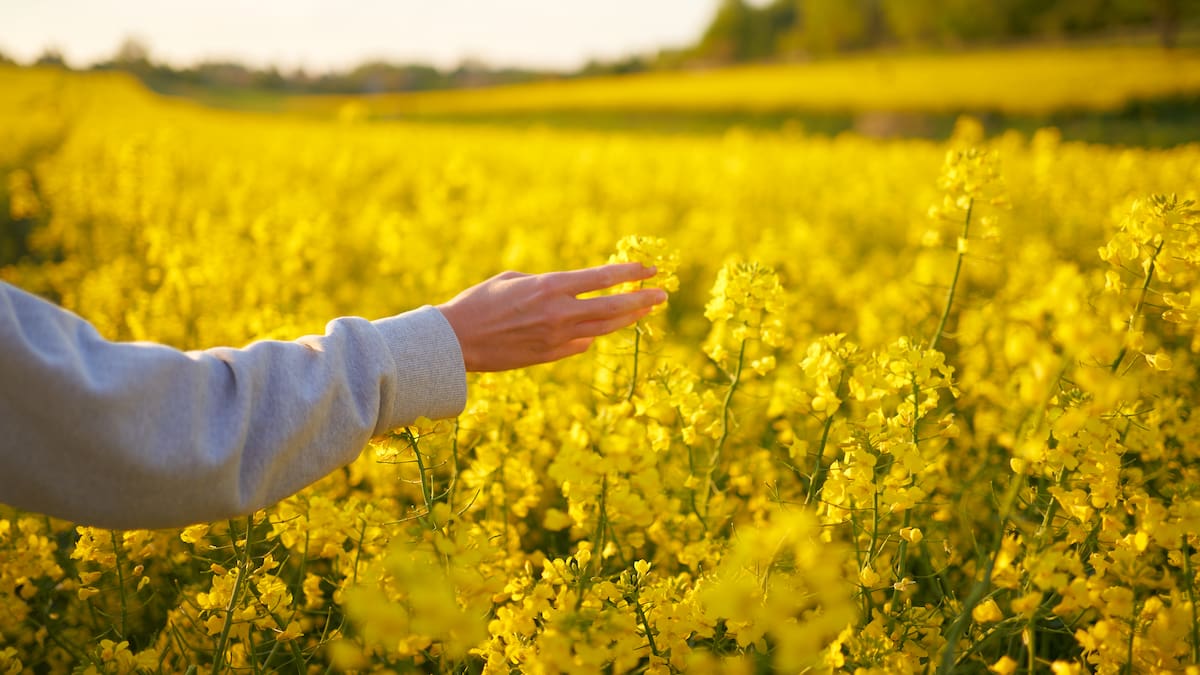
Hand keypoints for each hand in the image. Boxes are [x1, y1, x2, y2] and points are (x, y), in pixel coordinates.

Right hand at [436, 263, 666, 371]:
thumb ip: (547, 286)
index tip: (649, 268)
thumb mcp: (513, 280)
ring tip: (646, 311)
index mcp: (550, 286)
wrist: (456, 341)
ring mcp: (557, 337)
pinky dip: (595, 334)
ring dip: (628, 318)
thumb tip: (568, 297)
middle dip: (642, 299)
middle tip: (663, 294)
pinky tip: (604, 328)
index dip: (629, 272)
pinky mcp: (550, 356)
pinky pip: (582, 344)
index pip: (601, 277)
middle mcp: (559, 312)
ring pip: (603, 328)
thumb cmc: (478, 303)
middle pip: (613, 306)